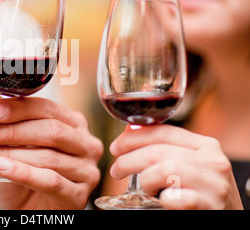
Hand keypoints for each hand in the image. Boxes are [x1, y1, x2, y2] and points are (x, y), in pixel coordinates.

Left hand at [0, 93, 102, 209]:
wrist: (28, 210)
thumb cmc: (24, 176)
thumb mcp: (13, 146)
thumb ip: (9, 122)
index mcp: (73, 124)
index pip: (48, 109)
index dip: (18, 108)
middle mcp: (85, 144)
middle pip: (50, 131)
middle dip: (11, 131)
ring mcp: (86, 171)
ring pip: (47, 157)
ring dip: (8, 154)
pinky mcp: (78, 196)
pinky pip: (50, 181)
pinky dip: (23, 173)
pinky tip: (1, 167)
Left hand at [109, 124, 242, 209]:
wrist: (231, 218)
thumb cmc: (204, 192)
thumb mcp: (192, 164)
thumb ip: (167, 148)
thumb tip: (131, 130)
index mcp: (206, 146)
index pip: (163, 132)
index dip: (134, 137)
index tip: (117, 146)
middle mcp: (213, 161)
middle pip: (159, 151)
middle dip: (129, 159)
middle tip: (117, 169)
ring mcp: (213, 185)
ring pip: (165, 170)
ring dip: (145, 179)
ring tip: (143, 189)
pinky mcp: (210, 206)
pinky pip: (176, 198)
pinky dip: (163, 199)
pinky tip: (162, 200)